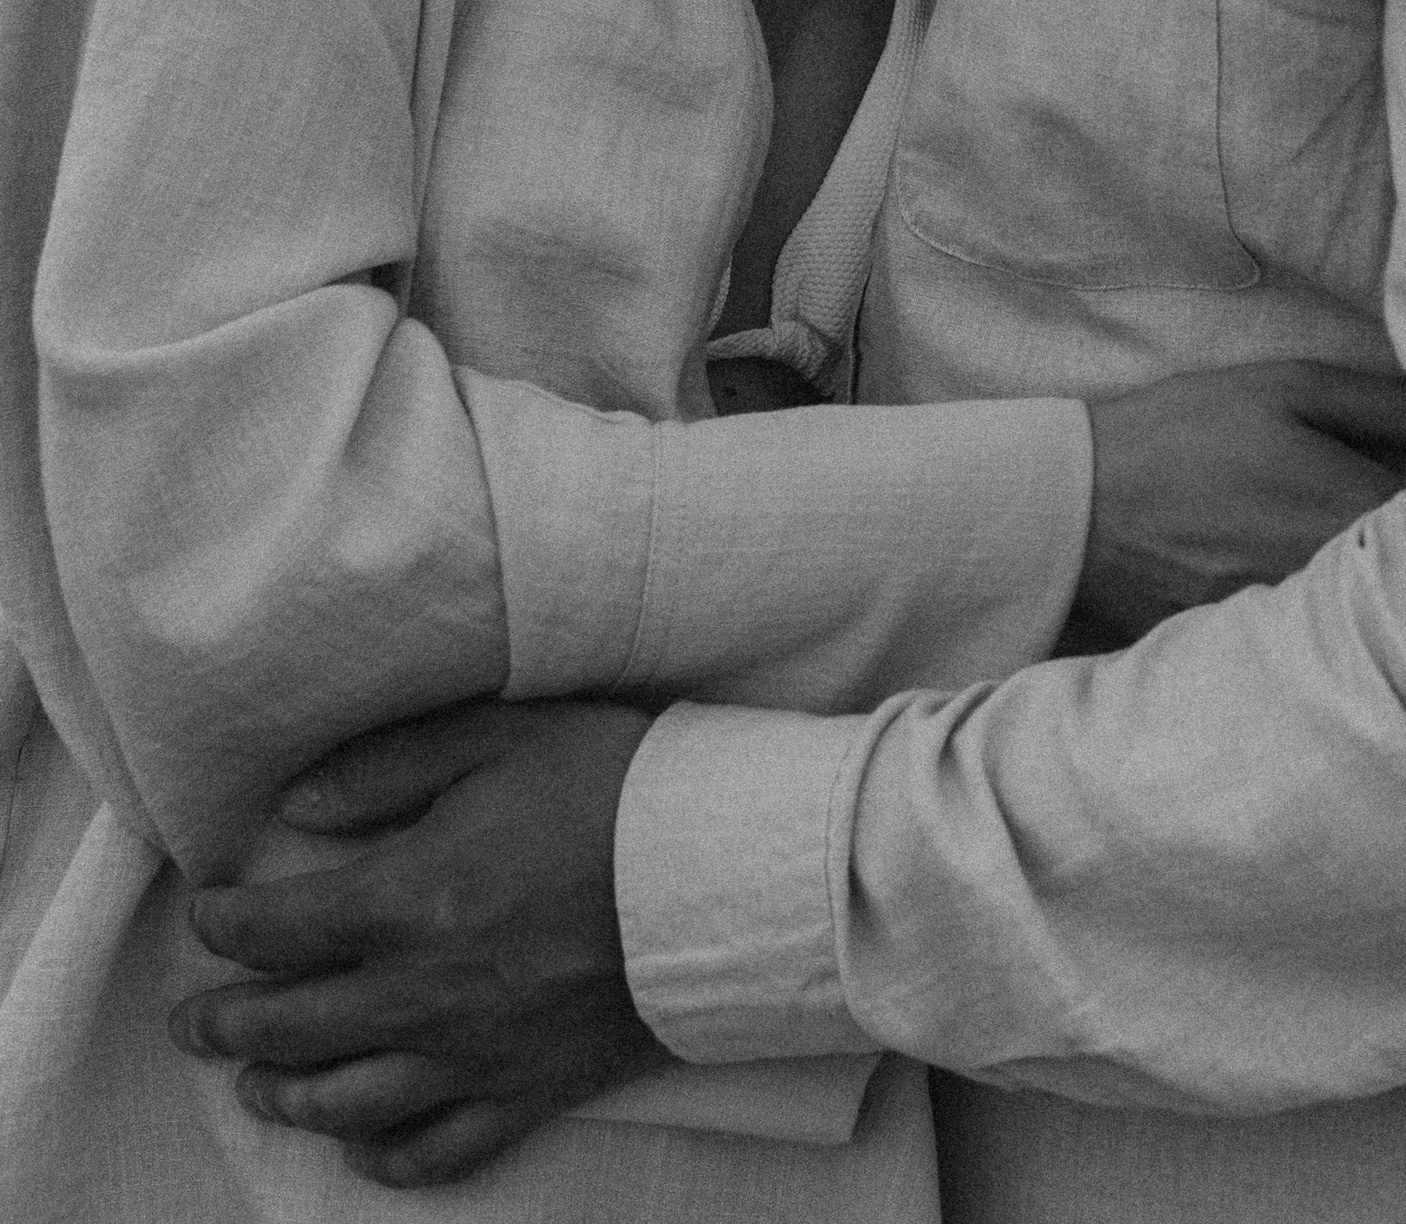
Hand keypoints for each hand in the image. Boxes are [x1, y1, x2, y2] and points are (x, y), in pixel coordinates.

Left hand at [171, 698, 657, 1188]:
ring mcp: (475, 1055)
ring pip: (345, 1102)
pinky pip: (436, 1152)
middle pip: (291, 1028)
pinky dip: (385, 1157)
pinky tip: (362, 1141)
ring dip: (284, 1095)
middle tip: (191, 1022)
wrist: (724, 872)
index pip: (277, 930)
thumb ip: (388, 766)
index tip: (208, 913)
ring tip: (256, 1085)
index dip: (224, 925)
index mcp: (410, 898)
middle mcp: (425, 993)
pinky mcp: (528, 1093)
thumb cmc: (615, 787)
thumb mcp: (499, 736)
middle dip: (225, 1026)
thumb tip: (297, 808)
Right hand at [1078, 357, 1405, 645]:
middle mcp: (1342, 590)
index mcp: (1356, 515)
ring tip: (1353, 550)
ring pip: (1382, 616)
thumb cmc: (1187, 436)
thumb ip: (1382, 401)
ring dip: (1391, 589)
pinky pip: (1330, 644)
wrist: (1077, 511)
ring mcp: (1304, 636)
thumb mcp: (1286, 387)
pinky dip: (1339, 621)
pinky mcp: (1268, 662)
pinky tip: (1313, 588)